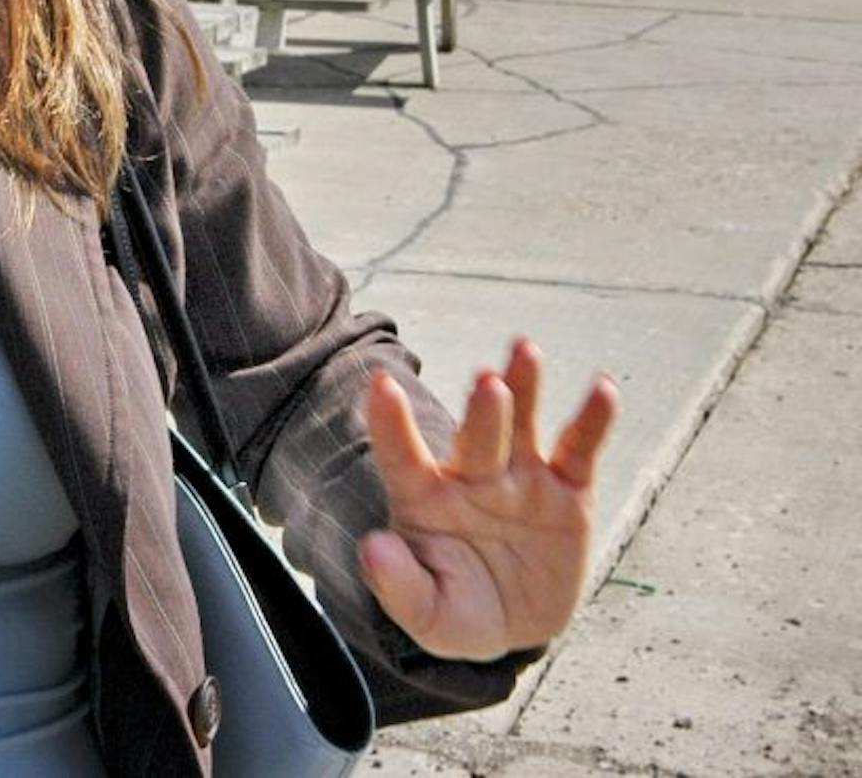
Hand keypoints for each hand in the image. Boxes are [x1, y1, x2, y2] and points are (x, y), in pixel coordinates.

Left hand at [359, 341, 618, 661]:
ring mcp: (519, 478)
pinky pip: (579, 449)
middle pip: (475, 436)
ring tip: (526, 352)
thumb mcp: (427, 615)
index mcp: (425, 500)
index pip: (401, 455)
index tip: (380, 383)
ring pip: (521, 424)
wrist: (513, 624)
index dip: (390, 422)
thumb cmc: (457, 611)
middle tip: (487, 382)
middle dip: (482, 411)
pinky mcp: (566, 491)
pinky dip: (593, 420)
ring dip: (524, 387)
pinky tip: (603, 388)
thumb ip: (397, 586)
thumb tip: (373, 548)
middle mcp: (471, 476)